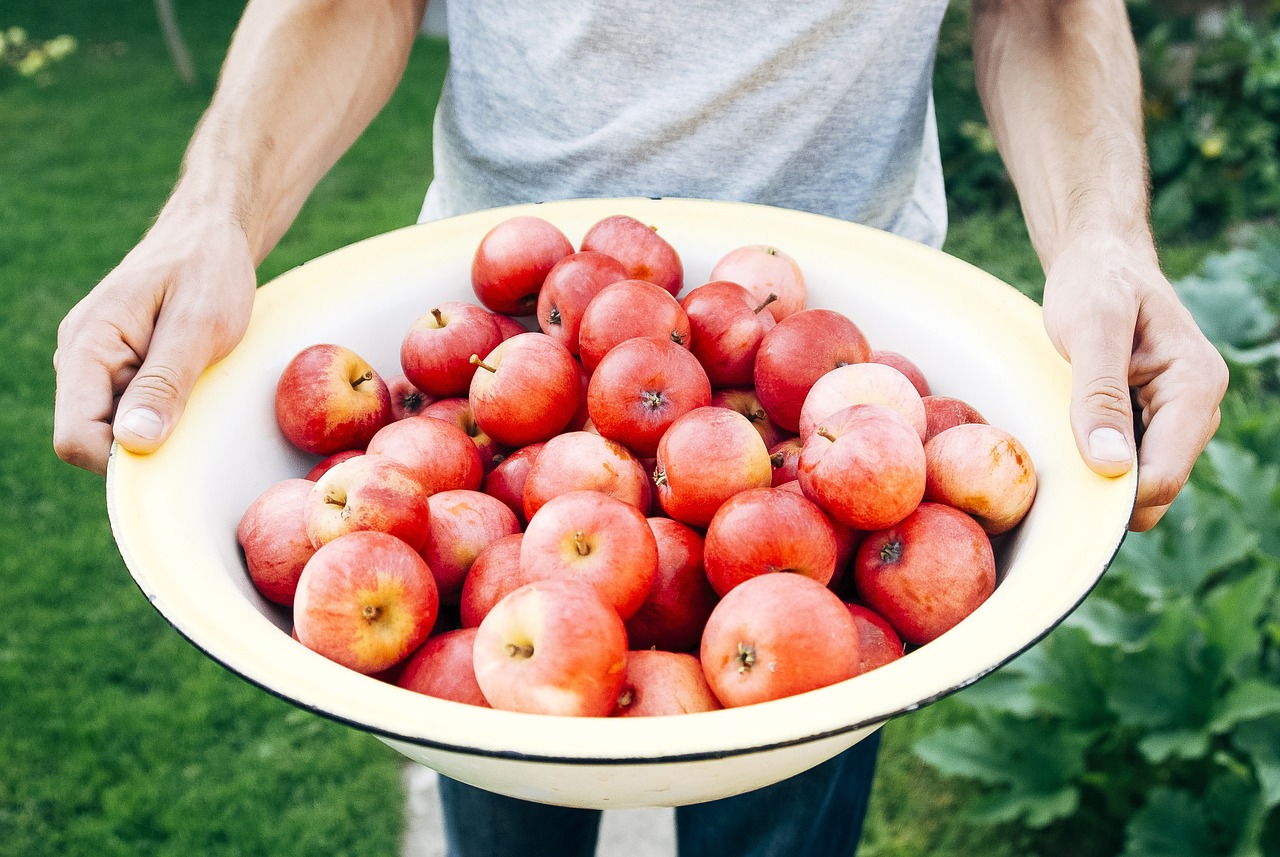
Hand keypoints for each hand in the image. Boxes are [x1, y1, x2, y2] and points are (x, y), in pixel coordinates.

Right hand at [53, 215, 256, 475]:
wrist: (211, 236)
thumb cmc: (208, 270)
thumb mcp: (199, 325)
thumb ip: (165, 382)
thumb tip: (134, 443)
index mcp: (87, 345)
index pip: (76, 435)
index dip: (119, 461)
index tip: (173, 454)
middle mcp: (80, 360)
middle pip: (93, 439)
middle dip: (143, 444)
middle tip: (197, 415)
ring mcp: (99, 367)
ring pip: (115, 430)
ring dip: (158, 427)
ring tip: (199, 390)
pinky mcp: (121, 371)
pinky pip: (133, 413)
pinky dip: (165, 414)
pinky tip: (194, 389)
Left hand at [1041, 232, 1227, 530]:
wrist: (1099, 260)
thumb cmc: (1096, 282)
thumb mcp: (1091, 327)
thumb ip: (1100, 393)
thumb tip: (1111, 465)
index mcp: (1195, 384)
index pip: (1165, 474)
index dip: (1116, 496)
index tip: (1063, 491)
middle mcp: (1196, 407)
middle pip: (1156, 487)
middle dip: (1107, 490)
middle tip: (1051, 467)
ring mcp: (1176, 416)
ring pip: (1142, 481)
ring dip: (1100, 477)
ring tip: (1057, 443)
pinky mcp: (1152, 419)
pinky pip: (1128, 463)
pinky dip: (1097, 461)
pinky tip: (1068, 438)